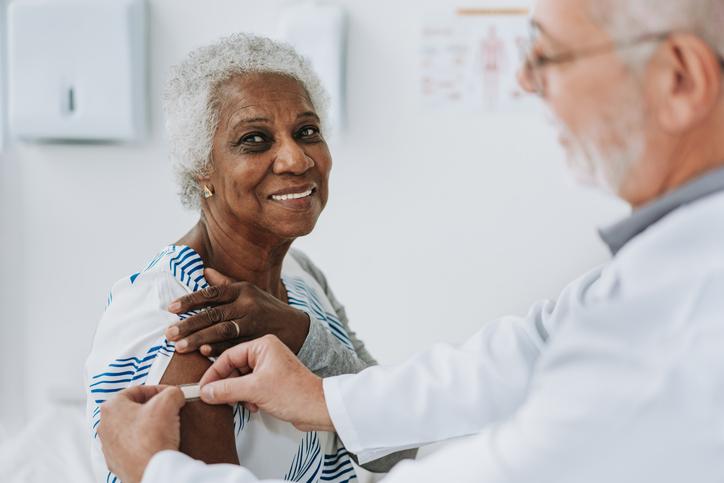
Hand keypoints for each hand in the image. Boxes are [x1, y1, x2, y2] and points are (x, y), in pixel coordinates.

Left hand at [98, 385, 185, 482]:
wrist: (151, 470)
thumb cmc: (152, 439)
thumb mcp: (169, 401)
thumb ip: (172, 392)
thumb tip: (176, 395)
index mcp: (112, 407)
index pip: (137, 390)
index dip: (157, 390)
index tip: (169, 394)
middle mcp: (105, 426)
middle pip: (133, 409)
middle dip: (152, 408)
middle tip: (167, 410)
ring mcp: (110, 447)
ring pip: (132, 428)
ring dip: (148, 426)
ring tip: (165, 428)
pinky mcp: (117, 462)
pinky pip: (133, 446)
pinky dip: (145, 443)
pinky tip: (158, 444)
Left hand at [165, 268, 310, 356]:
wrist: (297, 327)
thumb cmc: (267, 309)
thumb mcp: (249, 292)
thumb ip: (225, 283)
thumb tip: (204, 270)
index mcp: (243, 290)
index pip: (212, 293)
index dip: (190, 300)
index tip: (171, 307)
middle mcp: (248, 305)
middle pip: (214, 314)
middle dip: (189, 324)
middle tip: (169, 333)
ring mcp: (254, 323)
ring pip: (222, 331)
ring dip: (199, 339)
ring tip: (180, 347)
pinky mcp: (258, 340)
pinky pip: (235, 345)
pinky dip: (219, 349)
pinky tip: (204, 353)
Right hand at [199, 334, 334, 431]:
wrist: (318, 409)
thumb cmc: (296, 393)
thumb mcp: (255, 390)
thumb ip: (226, 389)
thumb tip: (206, 392)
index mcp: (263, 345)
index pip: (229, 356)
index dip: (214, 373)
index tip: (203, 388)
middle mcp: (266, 352)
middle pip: (233, 367)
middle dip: (227, 385)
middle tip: (216, 398)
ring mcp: (270, 367)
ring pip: (241, 379)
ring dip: (238, 393)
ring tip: (242, 403)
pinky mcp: (272, 381)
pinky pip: (250, 387)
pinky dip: (247, 397)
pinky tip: (254, 406)